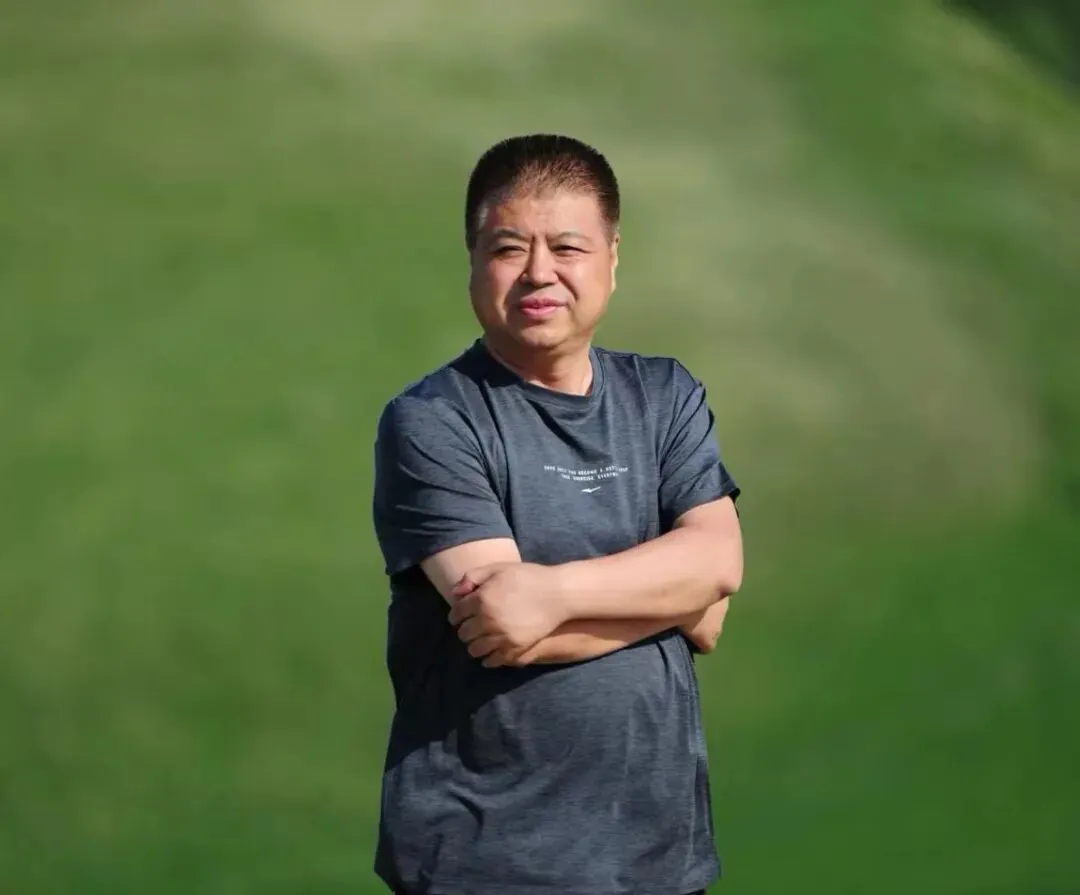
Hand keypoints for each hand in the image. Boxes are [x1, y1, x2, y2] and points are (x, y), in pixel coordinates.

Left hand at [448, 562, 566, 666]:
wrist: (557, 593)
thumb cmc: (528, 577)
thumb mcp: (499, 568)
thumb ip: (473, 576)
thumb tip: (455, 593)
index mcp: (481, 599)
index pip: (456, 614)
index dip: (456, 615)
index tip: (460, 616)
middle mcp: (488, 619)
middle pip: (463, 634)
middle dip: (465, 630)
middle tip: (471, 628)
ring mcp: (501, 636)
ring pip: (474, 649)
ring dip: (474, 645)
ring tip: (480, 640)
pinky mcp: (515, 648)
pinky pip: (492, 660)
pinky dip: (488, 658)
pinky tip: (490, 652)